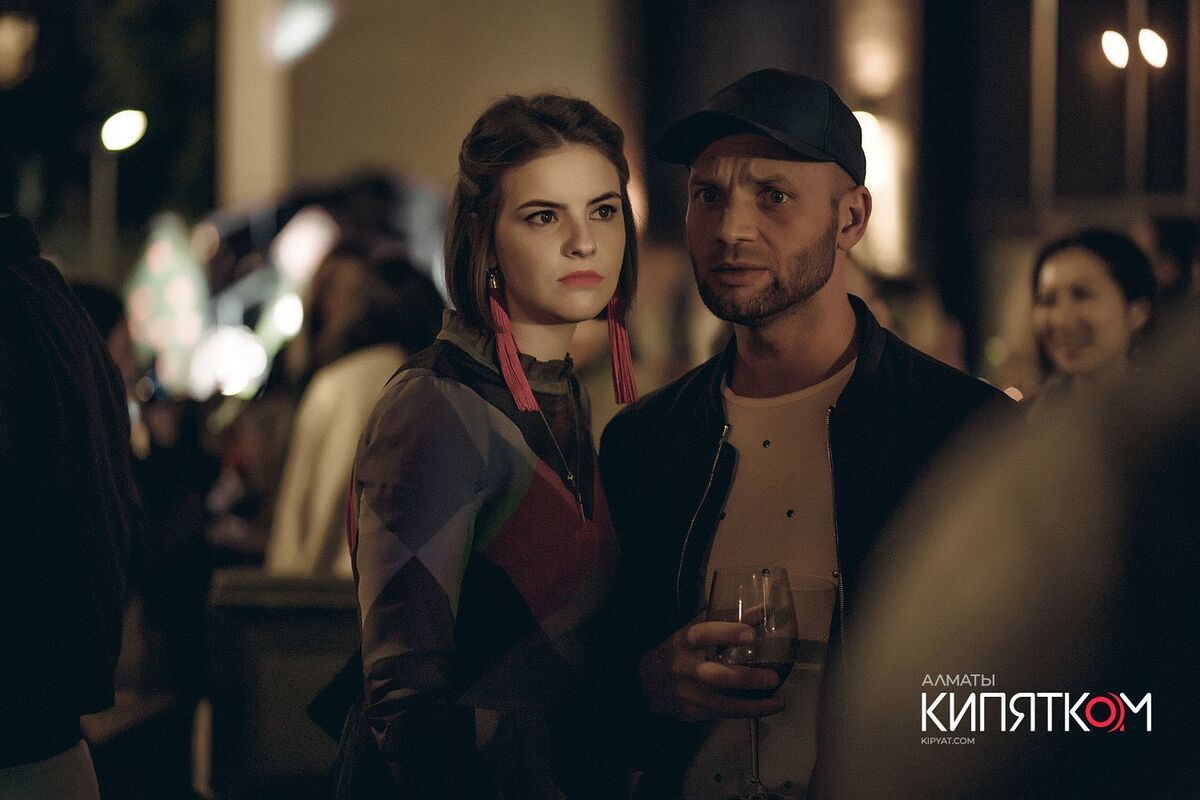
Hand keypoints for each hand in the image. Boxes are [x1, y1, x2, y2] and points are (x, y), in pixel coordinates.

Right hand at [637, 615, 784, 721]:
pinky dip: (745, 711)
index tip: (752, 634)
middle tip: (773, 677)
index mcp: (684, 641)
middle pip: (716, 676)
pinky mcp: (692, 713)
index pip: (703, 634)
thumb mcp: (694, 629)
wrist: (648, 682)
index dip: (727, 633)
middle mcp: (684, 668)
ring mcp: (687, 694)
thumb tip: (762, 610)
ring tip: (778, 701)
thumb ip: (725, 619)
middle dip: (746, 678)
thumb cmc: (680, 649)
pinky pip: (722, 714)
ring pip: (722, 703)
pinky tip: (765, 707)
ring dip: (753, 704)